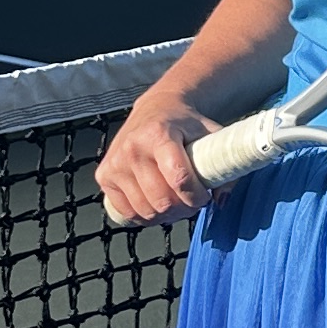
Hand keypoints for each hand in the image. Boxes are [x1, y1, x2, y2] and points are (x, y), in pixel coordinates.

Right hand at [98, 94, 211, 226]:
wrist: (155, 110)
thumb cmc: (185, 126)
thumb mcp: (210, 135)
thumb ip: (222, 166)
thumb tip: (221, 201)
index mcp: (159, 134)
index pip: (179, 178)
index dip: (197, 196)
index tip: (205, 196)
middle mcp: (133, 147)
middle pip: (162, 200)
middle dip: (184, 208)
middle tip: (192, 202)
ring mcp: (115, 163)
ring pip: (146, 211)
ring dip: (166, 215)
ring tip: (176, 202)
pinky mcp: (104, 176)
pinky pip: (127, 213)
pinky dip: (145, 216)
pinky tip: (157, 204)